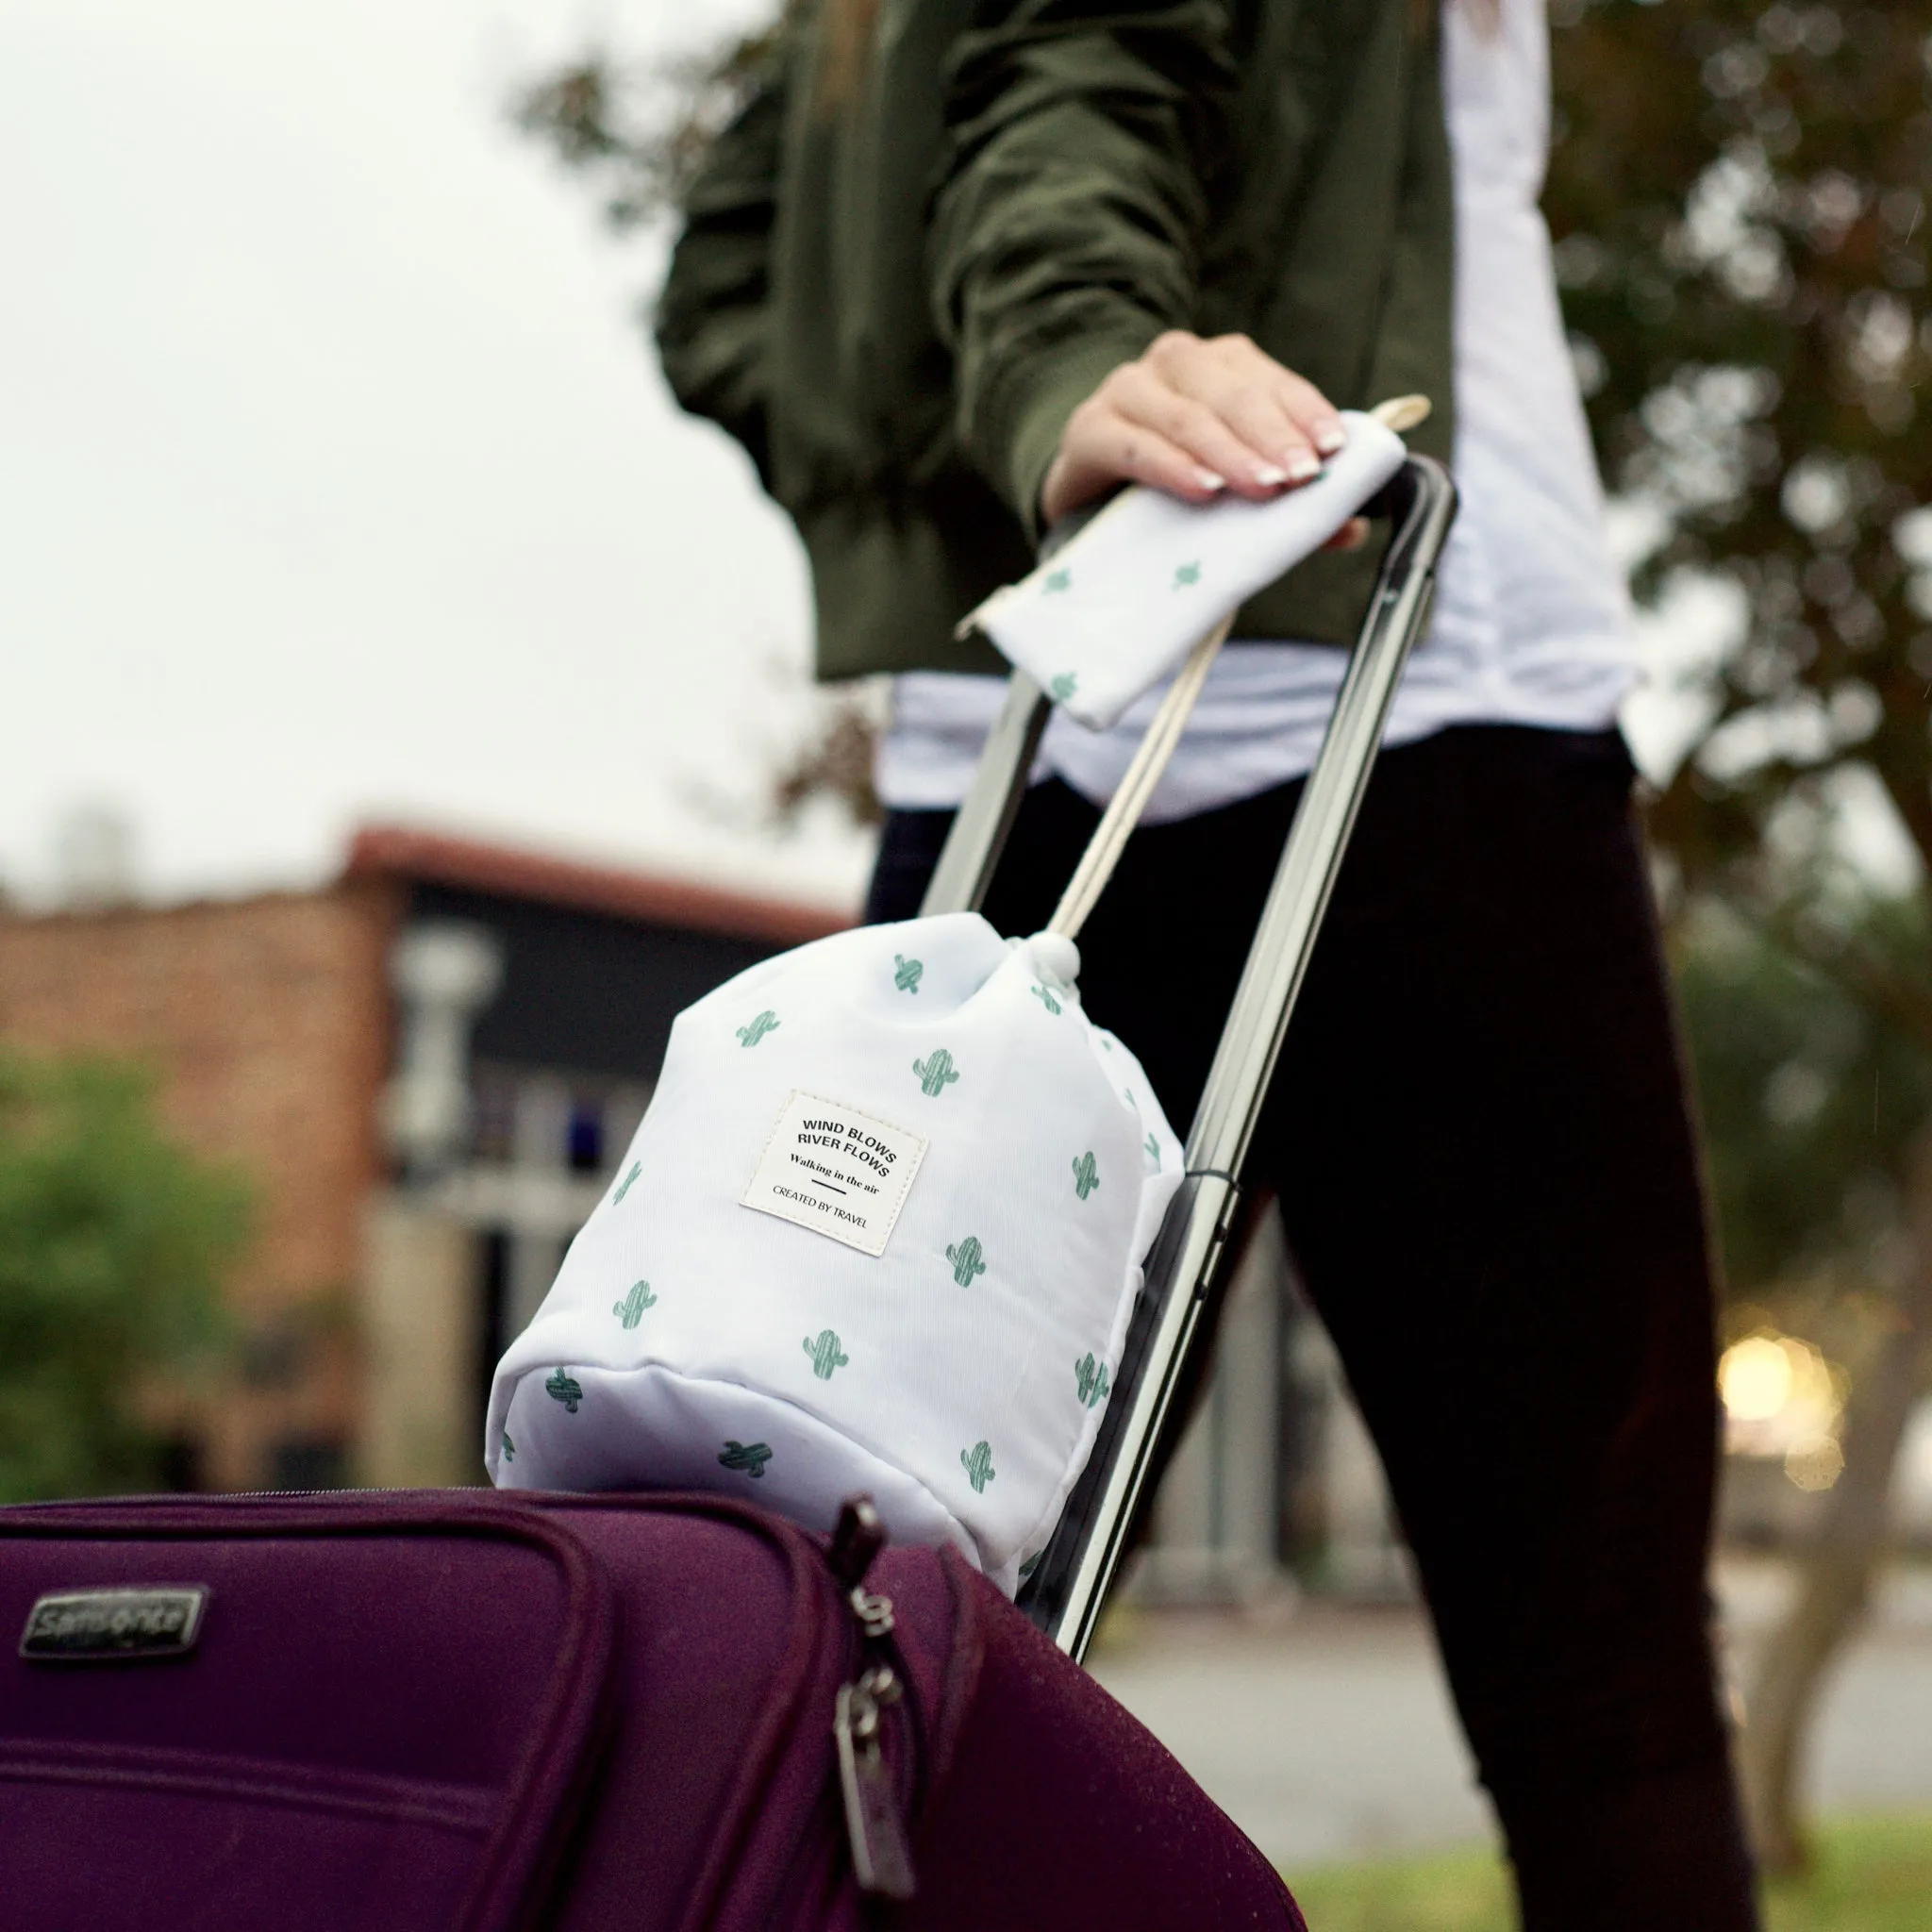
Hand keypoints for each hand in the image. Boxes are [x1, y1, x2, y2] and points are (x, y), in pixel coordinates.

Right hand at [1040, 330, 1368, 549]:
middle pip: (1232, 393)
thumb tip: (1351, 527)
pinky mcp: (1089, 430)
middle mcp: (1175, 362)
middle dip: (1273, 435)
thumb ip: (1292, 499)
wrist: (1090, 496)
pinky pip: (1134, 444)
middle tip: (1301, 475)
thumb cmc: (1176, 482)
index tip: (1333, 449)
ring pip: (1187, 414)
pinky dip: (1172, 466)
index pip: (1272, 380)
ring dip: (1230, 452)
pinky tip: (1203, 489)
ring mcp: (1127, 390)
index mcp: (1221, 363)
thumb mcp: (1237, 484)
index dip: (1305, 412)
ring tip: (1263, 486)